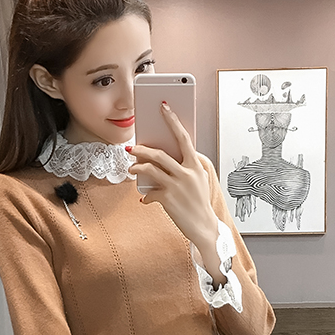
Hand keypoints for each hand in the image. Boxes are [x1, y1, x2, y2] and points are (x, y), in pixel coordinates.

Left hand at [128, 102, 218, 250]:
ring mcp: (177, 186)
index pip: (183, 137)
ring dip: (137, 167)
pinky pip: (150, 191)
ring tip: (131, 168)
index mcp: (195, 165)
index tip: (164, 107)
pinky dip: (146, 195)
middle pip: (160, 154)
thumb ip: (186, 166)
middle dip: (142, 148)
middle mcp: (187, 173)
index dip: (172, 121)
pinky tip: (145, 198)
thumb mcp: (198, 180)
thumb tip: (164, 157)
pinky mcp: (168, 199)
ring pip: (150, 169)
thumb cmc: (198, 202)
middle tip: (131, 147)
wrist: (204, 226)